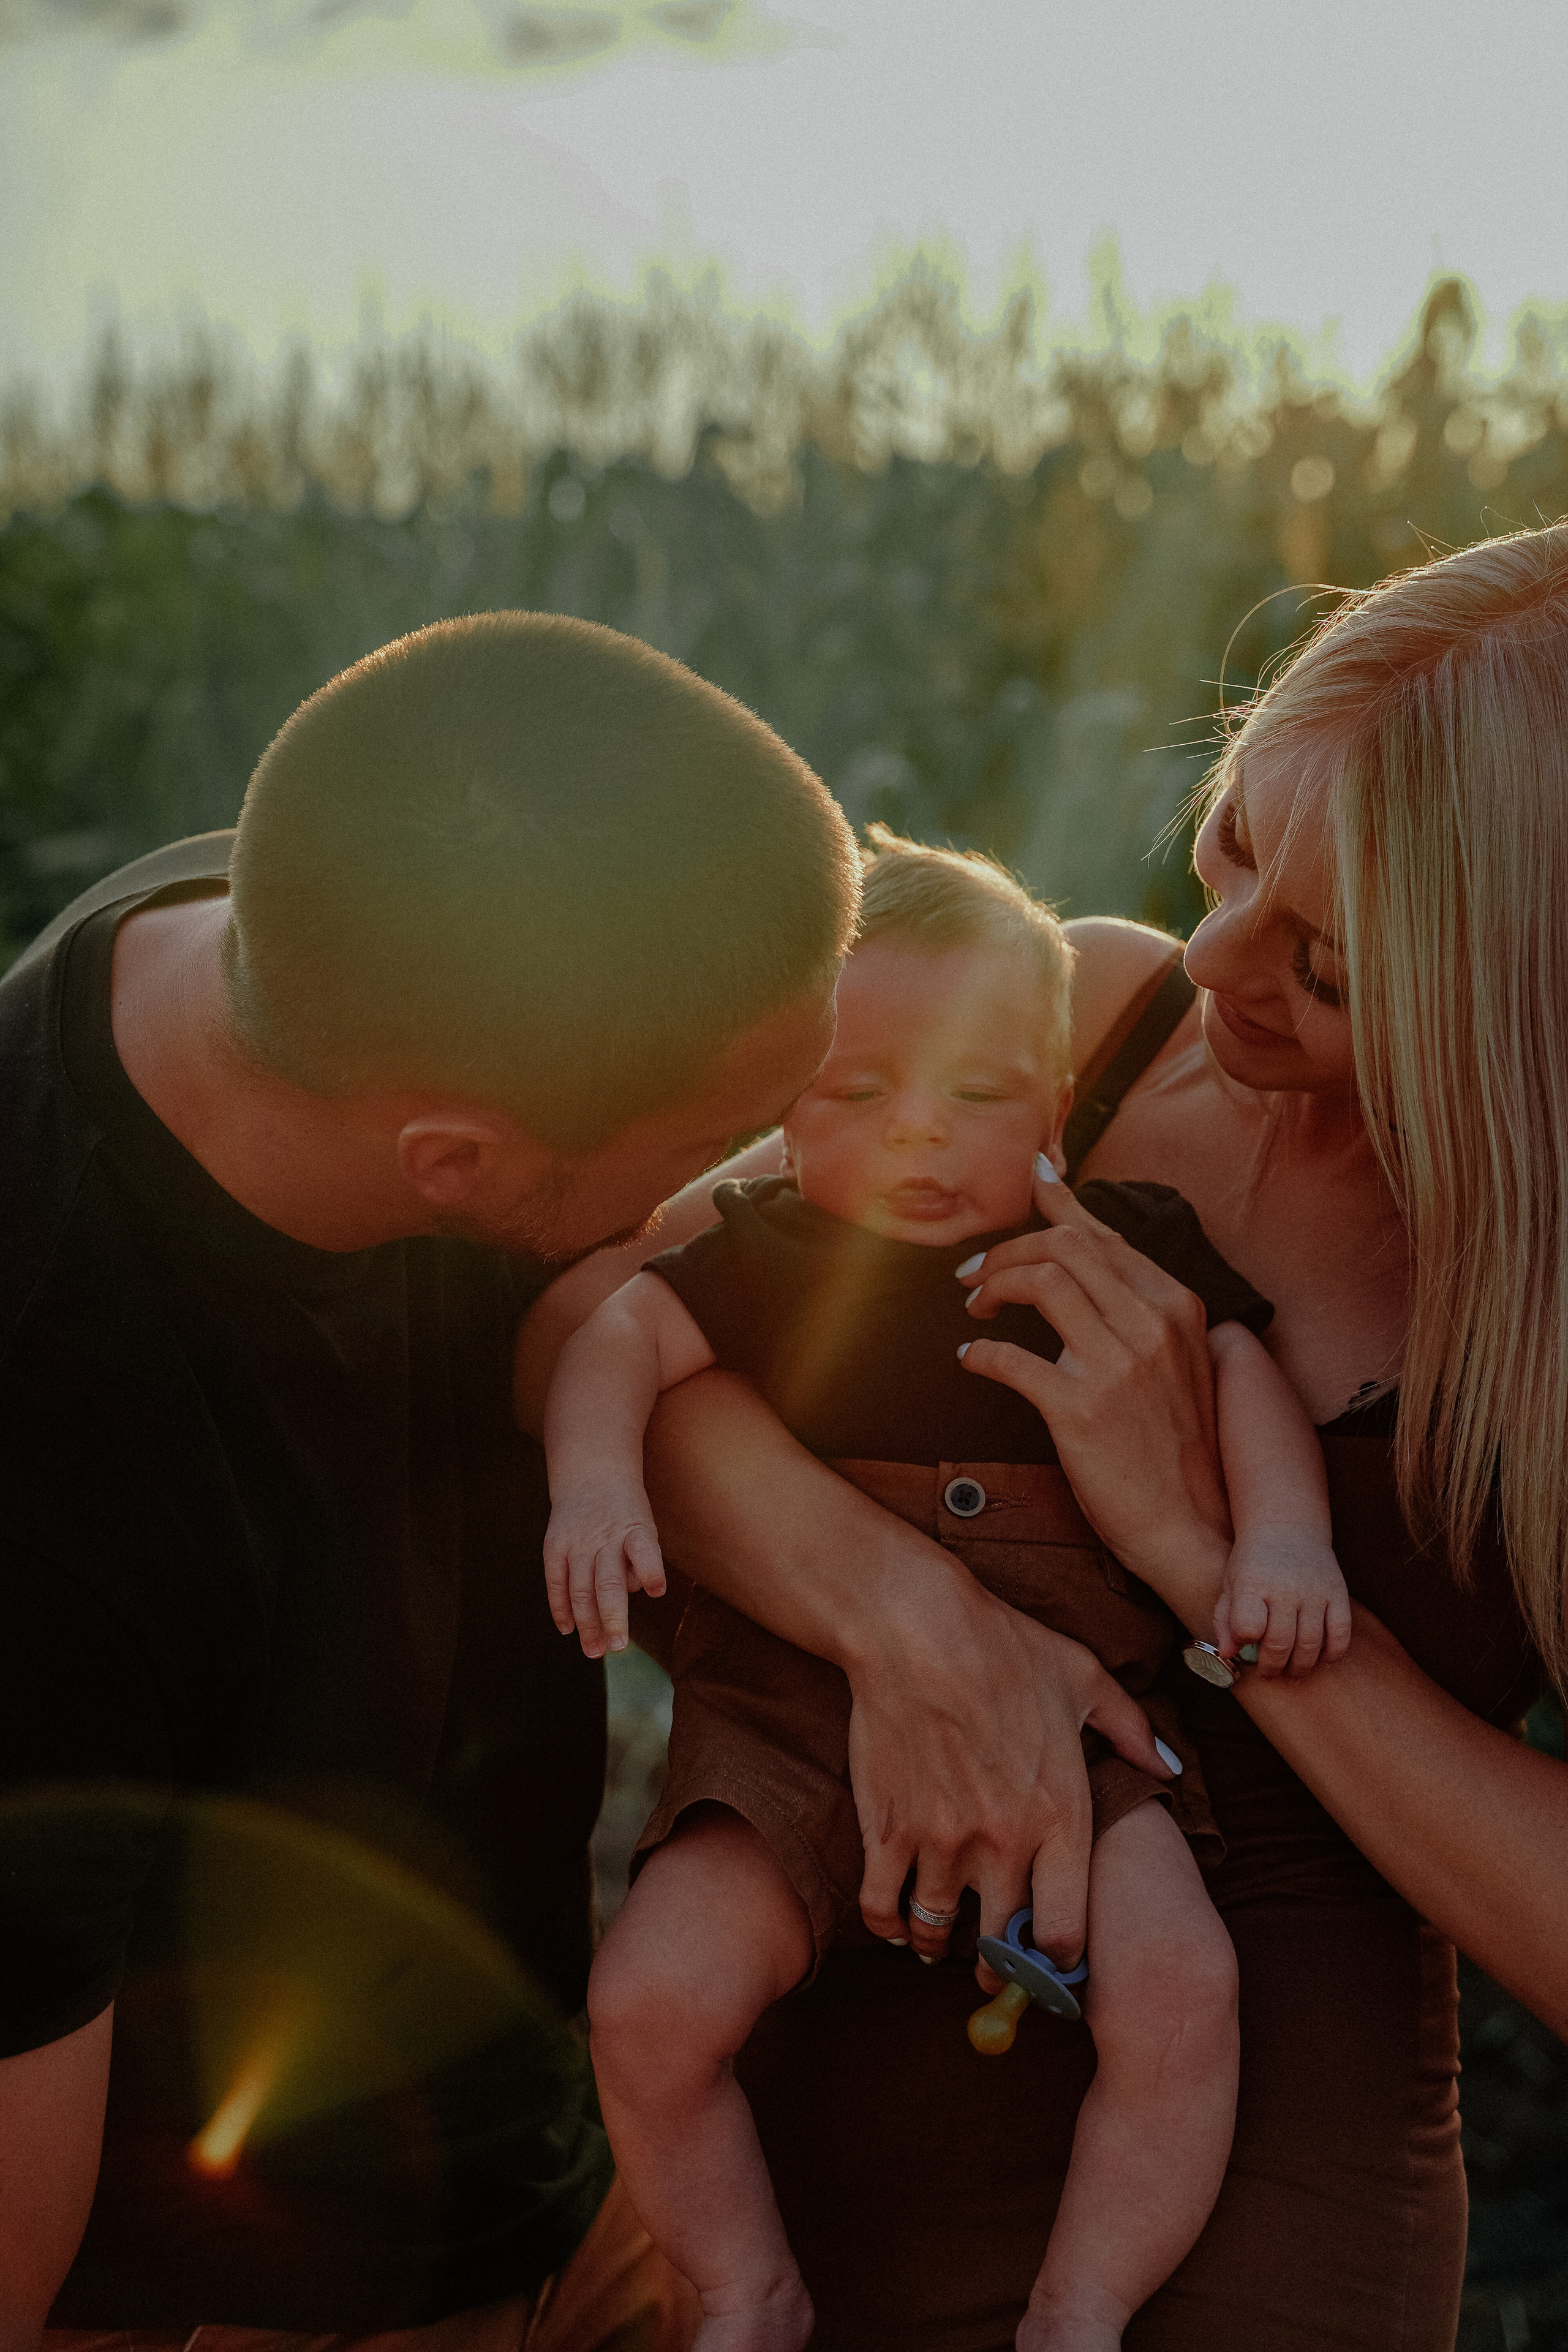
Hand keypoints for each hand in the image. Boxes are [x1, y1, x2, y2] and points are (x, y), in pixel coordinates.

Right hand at [542, 1480, 667, 1657]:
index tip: (658, 1591)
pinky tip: (568, 1629)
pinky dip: (561, 1607)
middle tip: (618, 1646)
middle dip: (613, 1617)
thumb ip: (636, 1566)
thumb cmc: (627, 1516)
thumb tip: (618, 1607)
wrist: (593, 1475)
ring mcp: (577, 1542)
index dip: (650, 1570)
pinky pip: (556, 1581)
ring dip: (587, 1623)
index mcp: (636, 1530)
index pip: (644, 1550)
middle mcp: (605, 1537)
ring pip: (580, 1588)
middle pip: (608, 1581)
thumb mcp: (644, 1529)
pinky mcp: (555, 1545)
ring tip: (594, 1651)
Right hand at [846, 1581, 1176, 1979]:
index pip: (1068, 1932)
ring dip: (937, 1946)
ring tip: (937, 1944)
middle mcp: (1004, 1843)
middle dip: (999, 1969)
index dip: (1060, 1959)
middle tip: (993, 1969)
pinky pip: (882, 1908)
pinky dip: (887, 1924)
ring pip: (937, 1933)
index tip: (1051, 1956)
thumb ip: (1131, 1730)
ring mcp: (941, 1842)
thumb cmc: (1003, 1646)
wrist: (915, 1627)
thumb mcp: (1084, 1679)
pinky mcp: (887, 1830)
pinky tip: (896, 1920)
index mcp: (1061, 1817)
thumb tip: (1169, 1766)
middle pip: (1002, 1946)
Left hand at [955, 1165, 1230, 1617]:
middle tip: (975, 1273)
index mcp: (1176, 1307)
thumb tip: (1092, 1271)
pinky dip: (980, 1352)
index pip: (1105, 1235)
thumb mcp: (1179, 1364)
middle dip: (1009, 1248)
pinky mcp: (1080, 1408)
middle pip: (1064, 1246)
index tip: (1034, 1179)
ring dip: (991, 1285)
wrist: (1196, 1527)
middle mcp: (1151, 1324)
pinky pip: (1009, 1358)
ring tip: (975, 1306)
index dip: (1060, 1204)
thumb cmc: (1179, 1450)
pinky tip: (972, 1359)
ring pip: (1038, 1281)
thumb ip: (1142, 1313)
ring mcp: (1117, 1364)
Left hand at [1214, 1528, 1352, 1678]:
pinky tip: (1321, 1659)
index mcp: (1252, 1584)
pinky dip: (1332, 1653)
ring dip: (1301, 1667)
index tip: (1246, 1645)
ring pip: (1311, 1644)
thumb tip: (1227, 1654)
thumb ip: (1226, 1619)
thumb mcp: (1231, 1583)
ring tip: (1292, 1673)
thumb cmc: (1253, 1562)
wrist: (1286, 1527)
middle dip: (1273, 1667)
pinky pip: (1341, 1633)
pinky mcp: (1338, 1593)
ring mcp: (1314, 1591)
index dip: (1246, 1642)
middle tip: (1269, 1673)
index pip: (1248, 1626)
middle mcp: (1285, 1588)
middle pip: (1280, 1643)